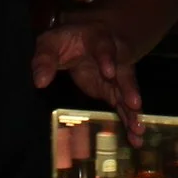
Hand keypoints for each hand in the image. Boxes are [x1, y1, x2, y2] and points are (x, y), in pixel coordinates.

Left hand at [32, 18, 142, 143]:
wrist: (81, 40)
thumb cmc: (65, 40)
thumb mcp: (51, 43)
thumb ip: (44, 59)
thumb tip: (39, 81)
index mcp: (98, 40)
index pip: (104, 48)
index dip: (107, 59)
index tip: (109, 72)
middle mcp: (114, 58)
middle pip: (124, 73)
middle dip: (130, 89)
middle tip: (134, 104)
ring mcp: (117, 76)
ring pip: (128, 93)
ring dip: (133, 111)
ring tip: (138, 130)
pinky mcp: (114, 91)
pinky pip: (125, 106)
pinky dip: (130, 121)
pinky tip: (135, 137)